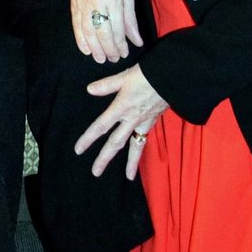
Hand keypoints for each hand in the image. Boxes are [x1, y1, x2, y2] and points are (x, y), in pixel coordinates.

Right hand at [70, 0, 142, 63]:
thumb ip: (131, 20)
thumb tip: (137, 41)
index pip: (117, 28)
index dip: (120, 44)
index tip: (123, 53)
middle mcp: (97, 2)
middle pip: (102, 32)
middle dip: (108, 49)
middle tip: (112, 59)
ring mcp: (83, 3)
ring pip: (88, 31)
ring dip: (94, 48)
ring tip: (100, 58)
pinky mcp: (74, 4)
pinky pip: (76, 26)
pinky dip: (80, 40)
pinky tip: (86, 50)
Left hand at [74, 64, 167, 178]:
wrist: (173, 78)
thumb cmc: (148, 75)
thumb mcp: (125, 77)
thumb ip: (107, 85)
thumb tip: (90, 90)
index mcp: (121, 108)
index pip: (101, 126)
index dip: (89, 138)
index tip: (79, 150)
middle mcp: (131, 119)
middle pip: (116, 143)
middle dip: (105, 158)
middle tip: (95, 172)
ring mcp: (144, 123)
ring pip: (135, 147)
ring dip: (130, 163)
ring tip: (128, 177)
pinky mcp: (153, 122)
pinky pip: (145, 140)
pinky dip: (141, 149)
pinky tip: (138, 155)